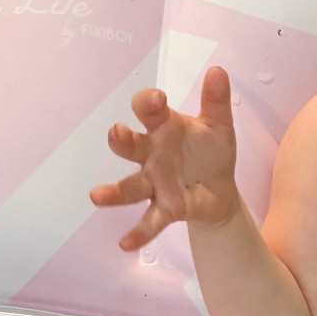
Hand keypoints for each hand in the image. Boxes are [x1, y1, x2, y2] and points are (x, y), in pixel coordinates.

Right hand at [91, 65, 239, 249]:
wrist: (219, 189)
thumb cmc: (210, 151)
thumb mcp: (218, 125)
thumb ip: (216, 101)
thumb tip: (218, 71)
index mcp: (163, 128)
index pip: (147, 111)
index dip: (147, 104)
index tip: (155, 100)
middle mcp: (151, 155)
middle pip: (129, 146)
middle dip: (121, 140)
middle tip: (117, 133)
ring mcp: (154, 183)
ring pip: (130, 187)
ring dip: (114, 192)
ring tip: (97, 196)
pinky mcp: (165, 208)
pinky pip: (149, 221)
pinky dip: (138, 233)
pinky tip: (125, 244)